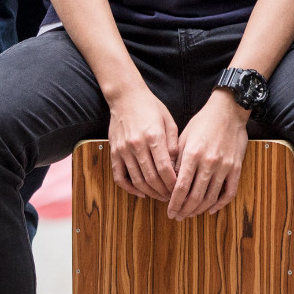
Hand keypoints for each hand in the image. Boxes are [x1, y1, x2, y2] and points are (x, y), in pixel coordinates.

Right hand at [106, 83, 179, 202]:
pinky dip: (130, 188)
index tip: (179, 189)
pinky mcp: (114, 152)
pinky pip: (119, 177)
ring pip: (137, 180)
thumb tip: (177, 166)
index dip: (173, 183)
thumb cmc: (150, 107)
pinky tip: (140, 192)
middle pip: (151, 178)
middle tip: (172, 197)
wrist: (125, 96)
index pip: (164, 169)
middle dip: (163, 191)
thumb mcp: (168, 121)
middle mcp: (137, 145)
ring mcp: (123, 149)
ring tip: (160, 196)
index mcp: (153, 136)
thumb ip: (173, 144)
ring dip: (150, 192)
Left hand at [168, 92, 249, 220]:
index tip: (169, 211)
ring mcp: (224, 166)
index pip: (181, 187)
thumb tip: (168, 181)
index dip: (174, 203)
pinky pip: (229, 192)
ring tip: (191, 214)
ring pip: (211, 197)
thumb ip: (177, 159)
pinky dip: (220, 204)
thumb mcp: (184, 137)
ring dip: (199, 210)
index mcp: (193, 154)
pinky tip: (211, 210)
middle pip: (195, 196)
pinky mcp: (236, 167)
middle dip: (184, 210)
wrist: (228, 110)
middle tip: (178, 217)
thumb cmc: (203, 122)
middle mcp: (209, 162)